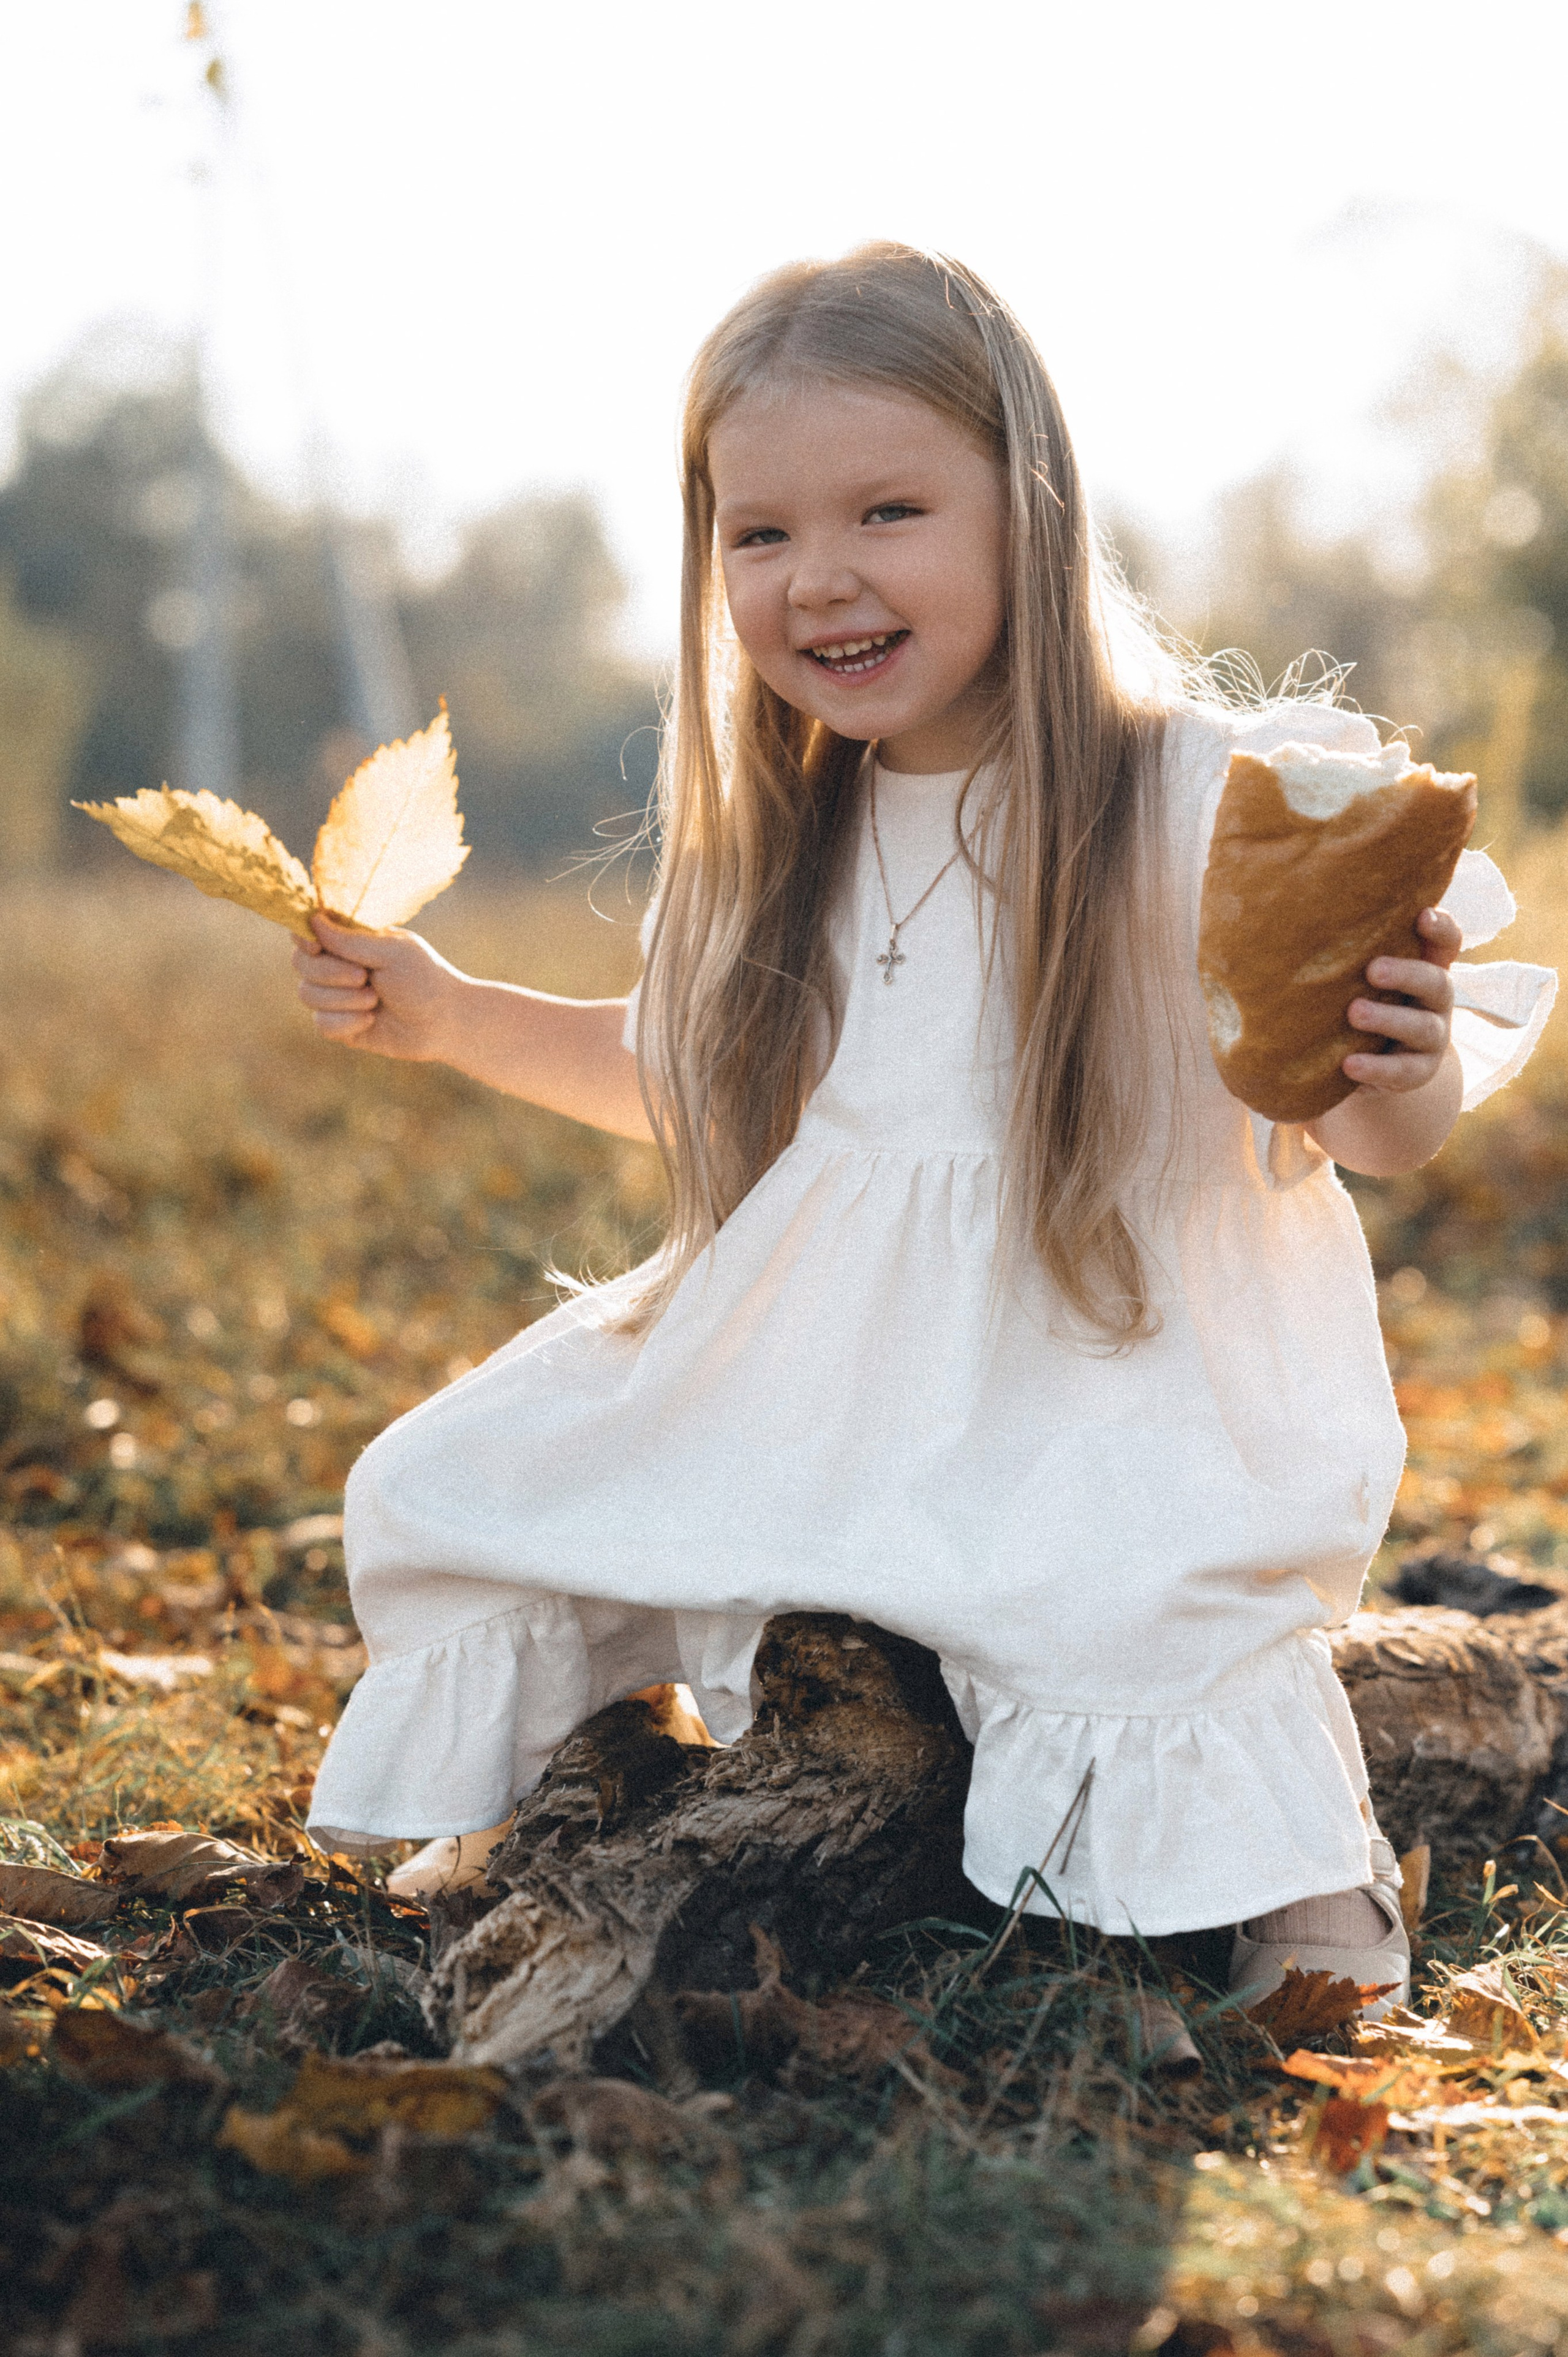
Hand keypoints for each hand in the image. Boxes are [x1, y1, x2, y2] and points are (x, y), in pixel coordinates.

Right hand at [292, 913, 468, 1061]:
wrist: (444, 1022)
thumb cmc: (424, 979)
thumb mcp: (391, 952)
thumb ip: (350, 940)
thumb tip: (313, 920)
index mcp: (351, 939)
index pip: (308, 930)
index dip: (303, 937)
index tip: (315, 946)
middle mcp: (338, 965)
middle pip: (301, 963)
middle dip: (330, 972)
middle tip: (363, 976)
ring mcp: (337, 996)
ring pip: (307, 994)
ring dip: (342, 999)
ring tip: (375, 1000)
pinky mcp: (341, 1025)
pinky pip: (321, 1024)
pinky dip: (346, 1022)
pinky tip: (371, 1020)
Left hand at [1341, 906, 1461, 1093]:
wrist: (1368, 1063)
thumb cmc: (1360, 1000)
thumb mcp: (1358, 975)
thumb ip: (1349, 951)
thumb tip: (1286, 919)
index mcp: (1425, 967)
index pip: (1447, 942)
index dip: (1440, 928)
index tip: (1422, 915)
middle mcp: (1435, 1000)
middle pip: (1436, 982)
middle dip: (1406, 974)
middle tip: (1372, 969)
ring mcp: (1432, 1037)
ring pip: (1423, 1027)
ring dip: (1388, 1019)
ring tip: (1355, 1013)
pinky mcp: (1418, 1071)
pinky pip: (1403, 1071)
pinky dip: (1376, 1067)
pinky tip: (1349, 1064)